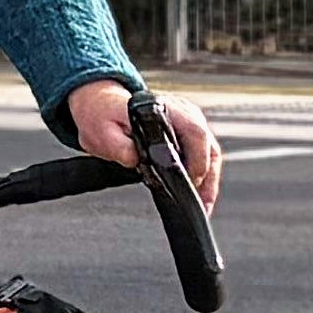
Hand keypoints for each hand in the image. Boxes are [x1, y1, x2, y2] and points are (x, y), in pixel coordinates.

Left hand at [69, 76, 223, 209]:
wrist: (101, 107)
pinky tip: (200, 194)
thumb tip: (134, 158)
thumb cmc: (103, 116)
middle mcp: (182, 112)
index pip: (195, 132)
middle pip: (209, 146)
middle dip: (208, 178)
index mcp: (163, 108)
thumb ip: (118, 146)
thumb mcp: (102, 132)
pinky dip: (204, 176)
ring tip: (204, 206)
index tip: (191, 181)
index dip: (198, 159)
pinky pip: (204, 155)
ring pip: (211, 152)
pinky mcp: (188, 132)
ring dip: (209, 180)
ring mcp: (188, 121)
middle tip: (202, 204)